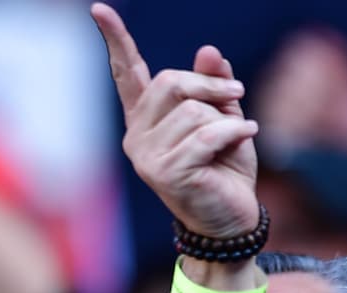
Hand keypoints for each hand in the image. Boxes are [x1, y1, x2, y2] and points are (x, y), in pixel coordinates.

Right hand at [91, 3, 259, 238]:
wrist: (232, 217)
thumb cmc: (225, 168)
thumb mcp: (224, 116)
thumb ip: (213, 84)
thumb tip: (208, 51)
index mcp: (145, 118)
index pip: (127, 73)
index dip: (116, 40)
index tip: (99, 9)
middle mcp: (136, 135)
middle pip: (170, 82)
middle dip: (209, 85)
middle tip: (237, 94)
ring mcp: (145, 156)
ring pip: (192, 111)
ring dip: (225, 118)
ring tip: (235, 138)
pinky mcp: (164, 173)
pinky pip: (206, 135)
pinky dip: (234, 131)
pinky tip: (246, 137)